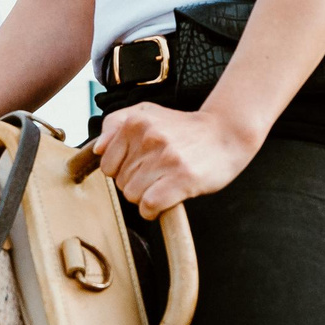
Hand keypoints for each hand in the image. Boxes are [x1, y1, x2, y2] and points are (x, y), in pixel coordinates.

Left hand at [93, 104, 261, 218]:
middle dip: (136, 183)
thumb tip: (97, 149)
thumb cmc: (186, 129)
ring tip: (164, 184)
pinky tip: (166, 200)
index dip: (122, 171)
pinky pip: (149, 205)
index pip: (106, 163)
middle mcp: (149, 137)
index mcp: (136, 122)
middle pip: (120, 182)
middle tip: (157, 174)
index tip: (140, 167)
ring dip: (146, 197)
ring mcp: (166, 158)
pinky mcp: (182, 178)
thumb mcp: (148, 114)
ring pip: (133, 196)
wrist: (227, 133)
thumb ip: (116, 124)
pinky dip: (154, 210)